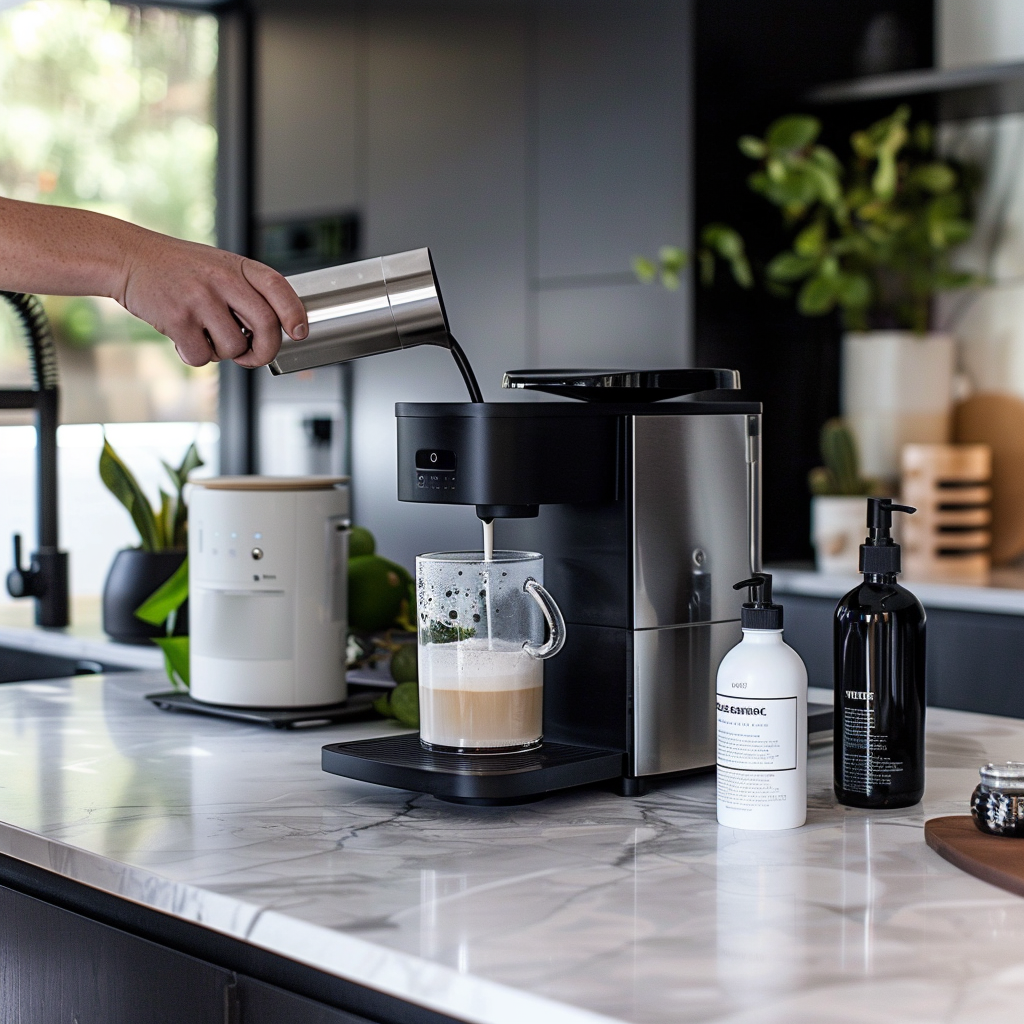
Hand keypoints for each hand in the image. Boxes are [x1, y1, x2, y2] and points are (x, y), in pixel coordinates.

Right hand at [117, 231, 307, 367]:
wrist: (128, 259)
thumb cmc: (178, 269)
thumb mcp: (218, 266)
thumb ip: (244, 293)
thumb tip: (272, 333)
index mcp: (237, 266)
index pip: (278, 289)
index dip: (294, 313)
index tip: (299, 332)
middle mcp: (222, 280)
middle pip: (266, 326)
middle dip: (265, 351)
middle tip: (252, 356)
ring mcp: (200, 299)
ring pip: (234, 347)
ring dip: (223, 353)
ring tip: (206, 335)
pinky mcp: (177, 319)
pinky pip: (202, 356)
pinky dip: (195, 356)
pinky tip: (184, 338)